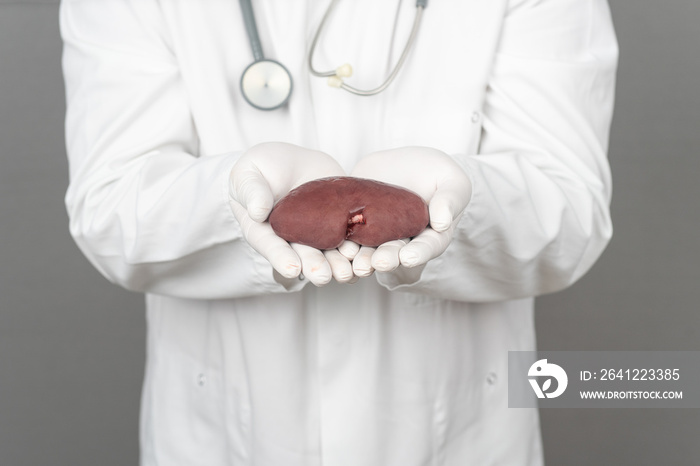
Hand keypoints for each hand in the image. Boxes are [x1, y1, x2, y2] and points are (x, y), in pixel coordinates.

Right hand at [229, 142, 353, 285]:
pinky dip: (359, 249)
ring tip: (347, 273)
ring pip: (328, 253)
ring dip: (338, 265)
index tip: (292, 269)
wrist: (292, 162)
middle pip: (303, 256)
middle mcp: (292, 239)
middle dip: (315, 267)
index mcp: (264, 231)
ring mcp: (317, 233)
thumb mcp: (248, 174)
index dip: (282, 258)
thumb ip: (251, 191)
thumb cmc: (261, 168)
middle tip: (324, 277)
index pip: (271, 246)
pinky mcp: (338, 222)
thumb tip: (257, 211)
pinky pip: (350, 237)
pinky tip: (366, 256)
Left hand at [350, 147, 471, 274]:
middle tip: (379, 262)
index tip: (408, 257)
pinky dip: (344, 243)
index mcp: (430, 235)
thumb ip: (450, 199)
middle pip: (397, 253)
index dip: (418, 253)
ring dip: (364, 259)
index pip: (427, 247)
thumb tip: (442, 223)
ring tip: (357, 263)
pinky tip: (338, 246)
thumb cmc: (435, 172)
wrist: (403, 162)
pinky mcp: (358, 224)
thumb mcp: (452, 180)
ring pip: (371, 251)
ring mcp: (379, 235)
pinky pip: (349, 234)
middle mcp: (404, 241)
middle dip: (388, 258)